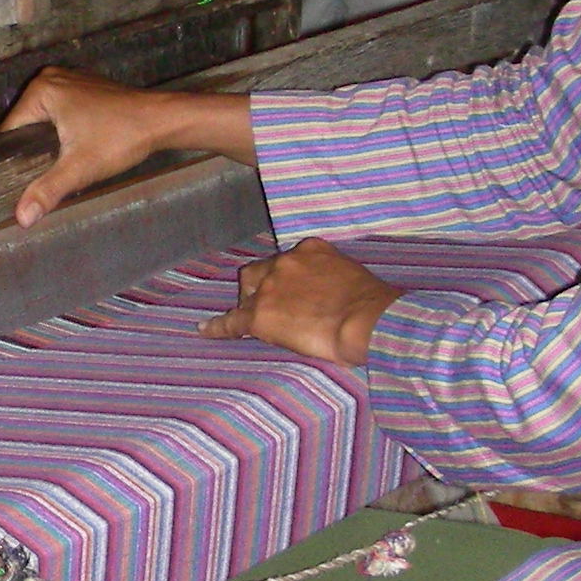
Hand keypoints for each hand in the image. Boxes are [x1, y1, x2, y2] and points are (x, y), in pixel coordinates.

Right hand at [1, 68, 255, 228]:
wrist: (163, 121)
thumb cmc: (122, 138)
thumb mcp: (80, 168)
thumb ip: (47, 190)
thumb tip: (21, 217)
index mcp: (41, 90)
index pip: (9, 128)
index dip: (7, 157)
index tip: (7, 181)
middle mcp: (51, 78)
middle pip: (23, 123)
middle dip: (26, 150)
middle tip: (28, 179)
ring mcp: (69, 80)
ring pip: (41, 119)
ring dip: (42, 142)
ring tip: (43, 169)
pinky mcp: (84, 88)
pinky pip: (58, 112)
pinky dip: (58, 130)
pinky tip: (64, 151)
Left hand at [198, 239, 402, 365]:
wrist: (369, 320)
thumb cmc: (373, 306)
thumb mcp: (354, 278)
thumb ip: (334, 280)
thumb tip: (337, 297)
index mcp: (311, 249)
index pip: (286, 261)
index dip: (283, 278)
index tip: (288, 289)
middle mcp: (286, 262)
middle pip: (258, 273)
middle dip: (259, 288)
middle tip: (270, 308)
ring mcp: (271, 288)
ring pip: (247, 297)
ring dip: (249, 308)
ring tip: (256, 325)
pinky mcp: (261, 315)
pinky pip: (232, 321)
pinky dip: (218, 326)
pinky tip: (206, 331)